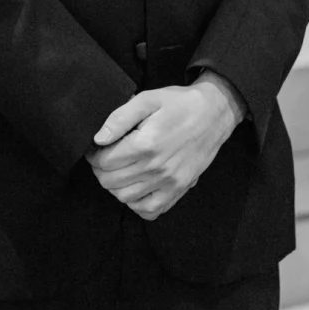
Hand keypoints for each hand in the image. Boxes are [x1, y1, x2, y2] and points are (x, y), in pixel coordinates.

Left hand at [84, 75, 243, 220]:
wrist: (214, 114)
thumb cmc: (179, 104)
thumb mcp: (148, 99)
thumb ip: (120, 118)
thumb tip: (98, 138)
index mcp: (146, 143)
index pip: (105, 161)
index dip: (94, 155)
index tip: (96, 148)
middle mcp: (157, 168)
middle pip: (111, 181)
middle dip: (100, 170)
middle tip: (103, 157)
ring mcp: (169, 182)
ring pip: (125, 198)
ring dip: (115, 186)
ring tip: (118, 170)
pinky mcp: (179, 190)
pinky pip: (149, 210)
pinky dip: (136, 203)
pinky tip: (136, 186)